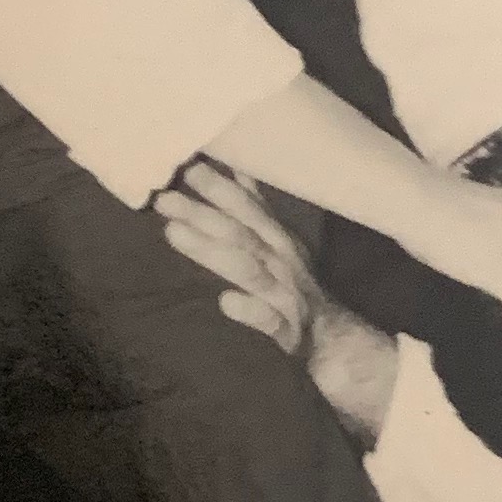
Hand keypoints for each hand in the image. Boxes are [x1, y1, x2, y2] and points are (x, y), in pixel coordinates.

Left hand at [155, 157, 317, 356]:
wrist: (336, 335)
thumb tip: (235, 166)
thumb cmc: (295, 282)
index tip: (187, 166)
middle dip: (203, 213)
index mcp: (276, 237)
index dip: (218, 187)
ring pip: (248, 270)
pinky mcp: (289, 329)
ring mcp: (286, 293)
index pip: (246, 207)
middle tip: (164, 198)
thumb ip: (256, 204)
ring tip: (172, 233)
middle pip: (239, 233)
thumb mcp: (278, 238)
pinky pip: (269, 319)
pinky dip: (249, 309)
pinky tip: (226, 300)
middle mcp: (281, 259)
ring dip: (212, 250)